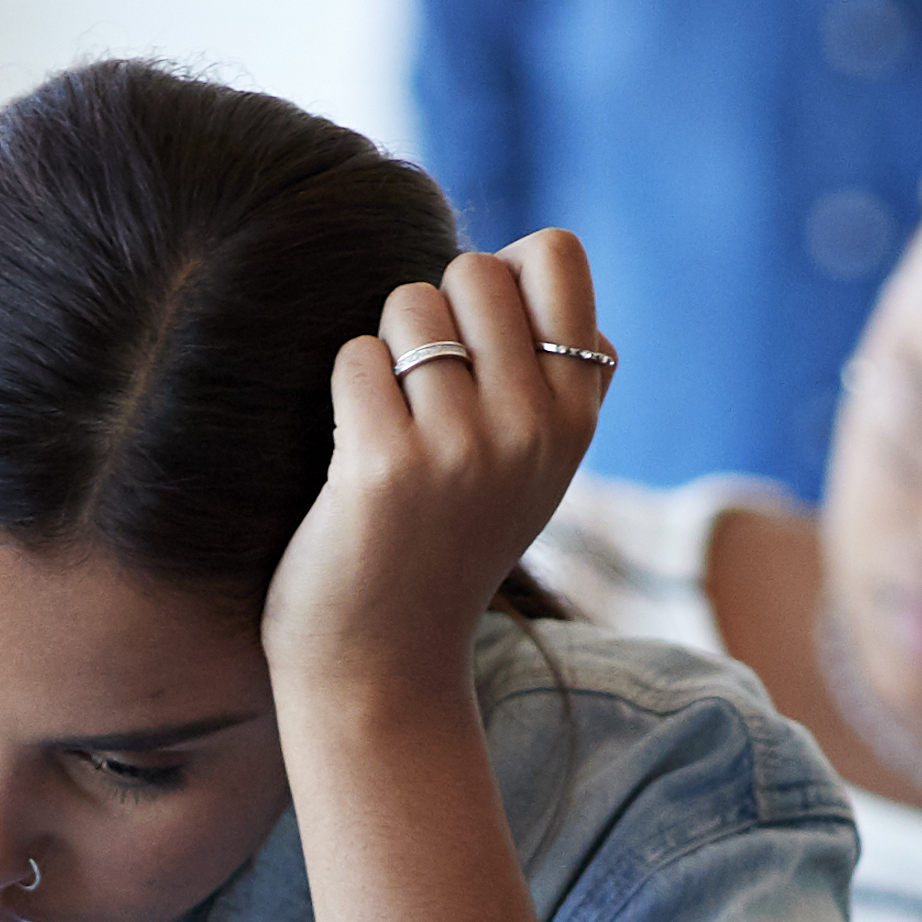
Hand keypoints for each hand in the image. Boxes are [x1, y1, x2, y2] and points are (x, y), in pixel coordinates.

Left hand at [265, 231, 615, 720]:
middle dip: (434, 311)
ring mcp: (465, 448)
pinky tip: (356, 456)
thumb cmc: (445, 545)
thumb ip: (546, 371)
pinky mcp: (387, 467)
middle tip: (421, 392)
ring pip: (410, 305)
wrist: (386, 665)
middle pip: (475, 269)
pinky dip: (345, 393)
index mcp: (576, 415)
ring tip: (392, 426)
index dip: (502, 272)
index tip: (477, 337)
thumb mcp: (533, 463)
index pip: (557, 255)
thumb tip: (523, 261)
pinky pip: (356, 357)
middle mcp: (534, 427)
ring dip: (385, 351)